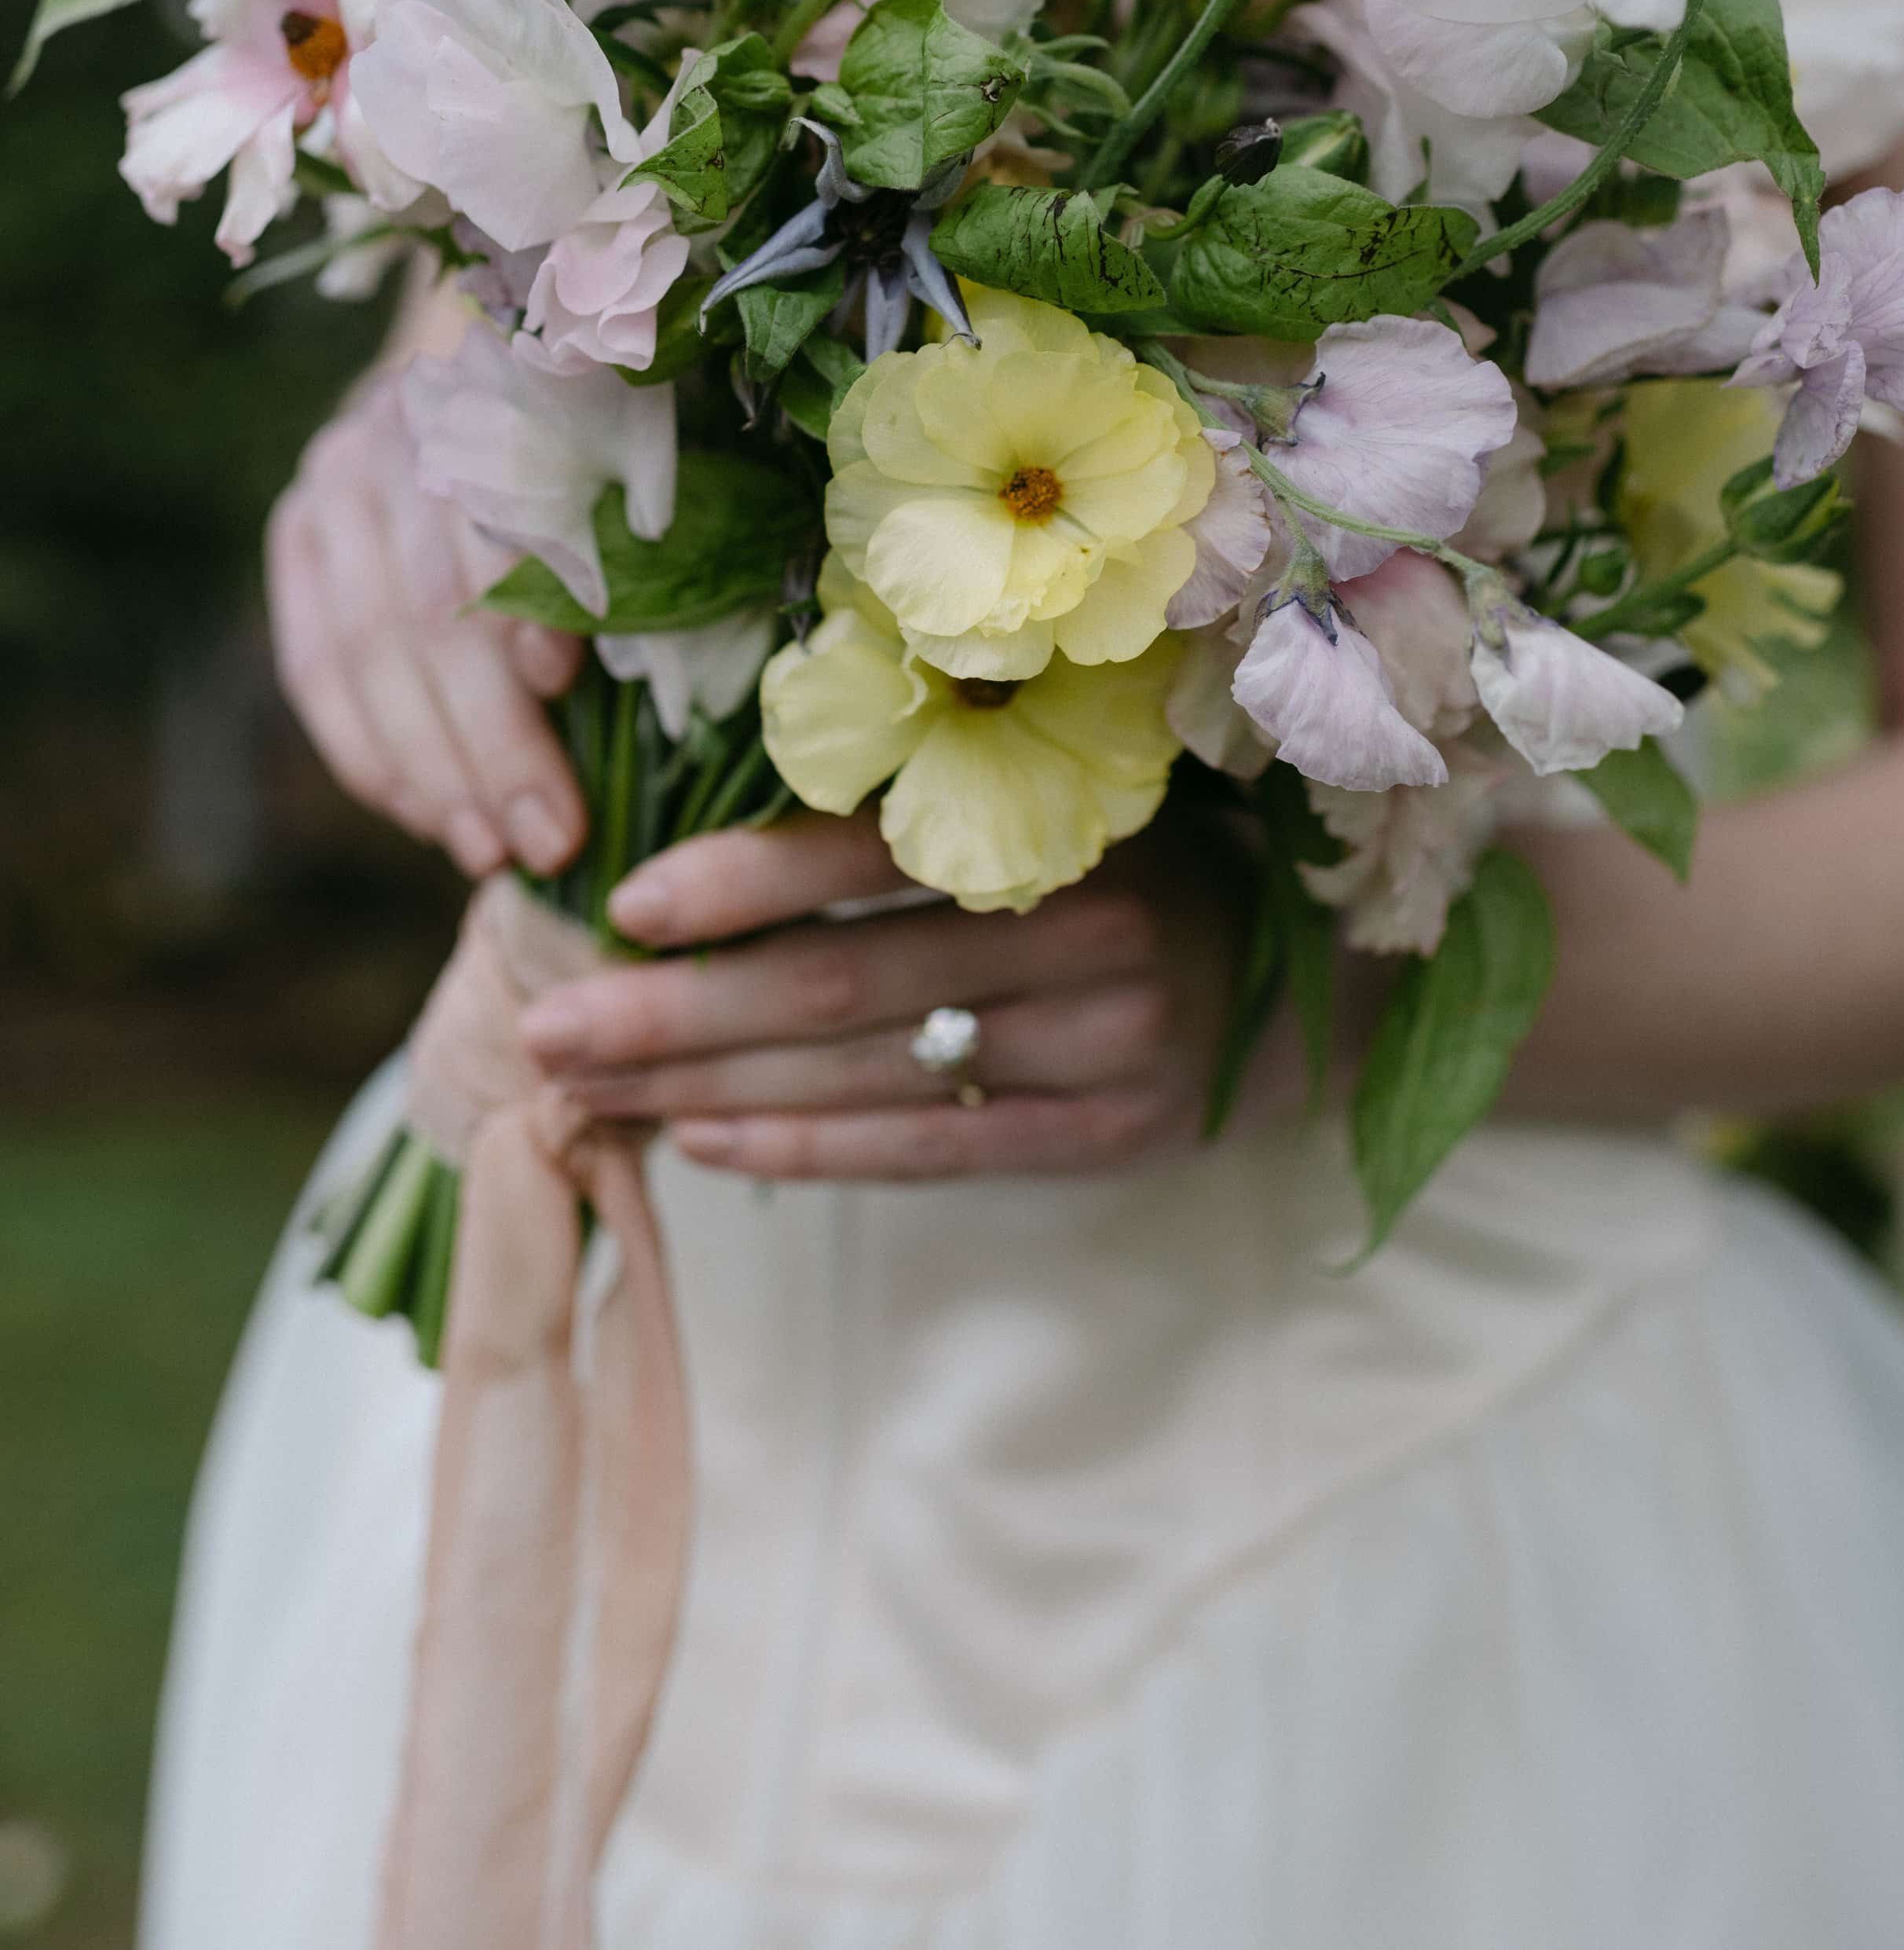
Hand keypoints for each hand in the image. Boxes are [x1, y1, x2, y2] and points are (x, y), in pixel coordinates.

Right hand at [266, 380, 586, 878]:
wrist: (476, 380)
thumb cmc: (589, 454)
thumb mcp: (620, 476)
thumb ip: (628, 554)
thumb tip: (660, 686)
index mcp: (492, 399)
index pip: (497, 521)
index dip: (524, 606)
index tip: (566, 692)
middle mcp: (393, 434)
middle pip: (428, 608)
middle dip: (490, 740)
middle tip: (551, 840)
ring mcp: (329, 482)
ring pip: (364, 651)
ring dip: (430, 770)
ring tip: (489, 852)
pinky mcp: (294, 535)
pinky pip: (315, 670)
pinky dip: (370, 756)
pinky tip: (425, 819)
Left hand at [519, 809, 1249, 1180]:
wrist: (1310, 977)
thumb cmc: (1139, 863)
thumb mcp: (1059, 801)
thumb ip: (926, 810)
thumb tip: (709, 844)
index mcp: (1068, 817)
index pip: (875, 851)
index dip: (743, 880)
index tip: (624, 906)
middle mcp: (1093, 931)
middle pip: (843, 981)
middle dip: (675, 1010)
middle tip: (546, 1028)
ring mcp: (1107, 1045)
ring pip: (868, 1071)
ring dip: (707, 1087)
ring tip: (587, 1090)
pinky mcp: (1110, 1137)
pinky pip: (930, 1148)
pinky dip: (807, 1147)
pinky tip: (703, 1143)